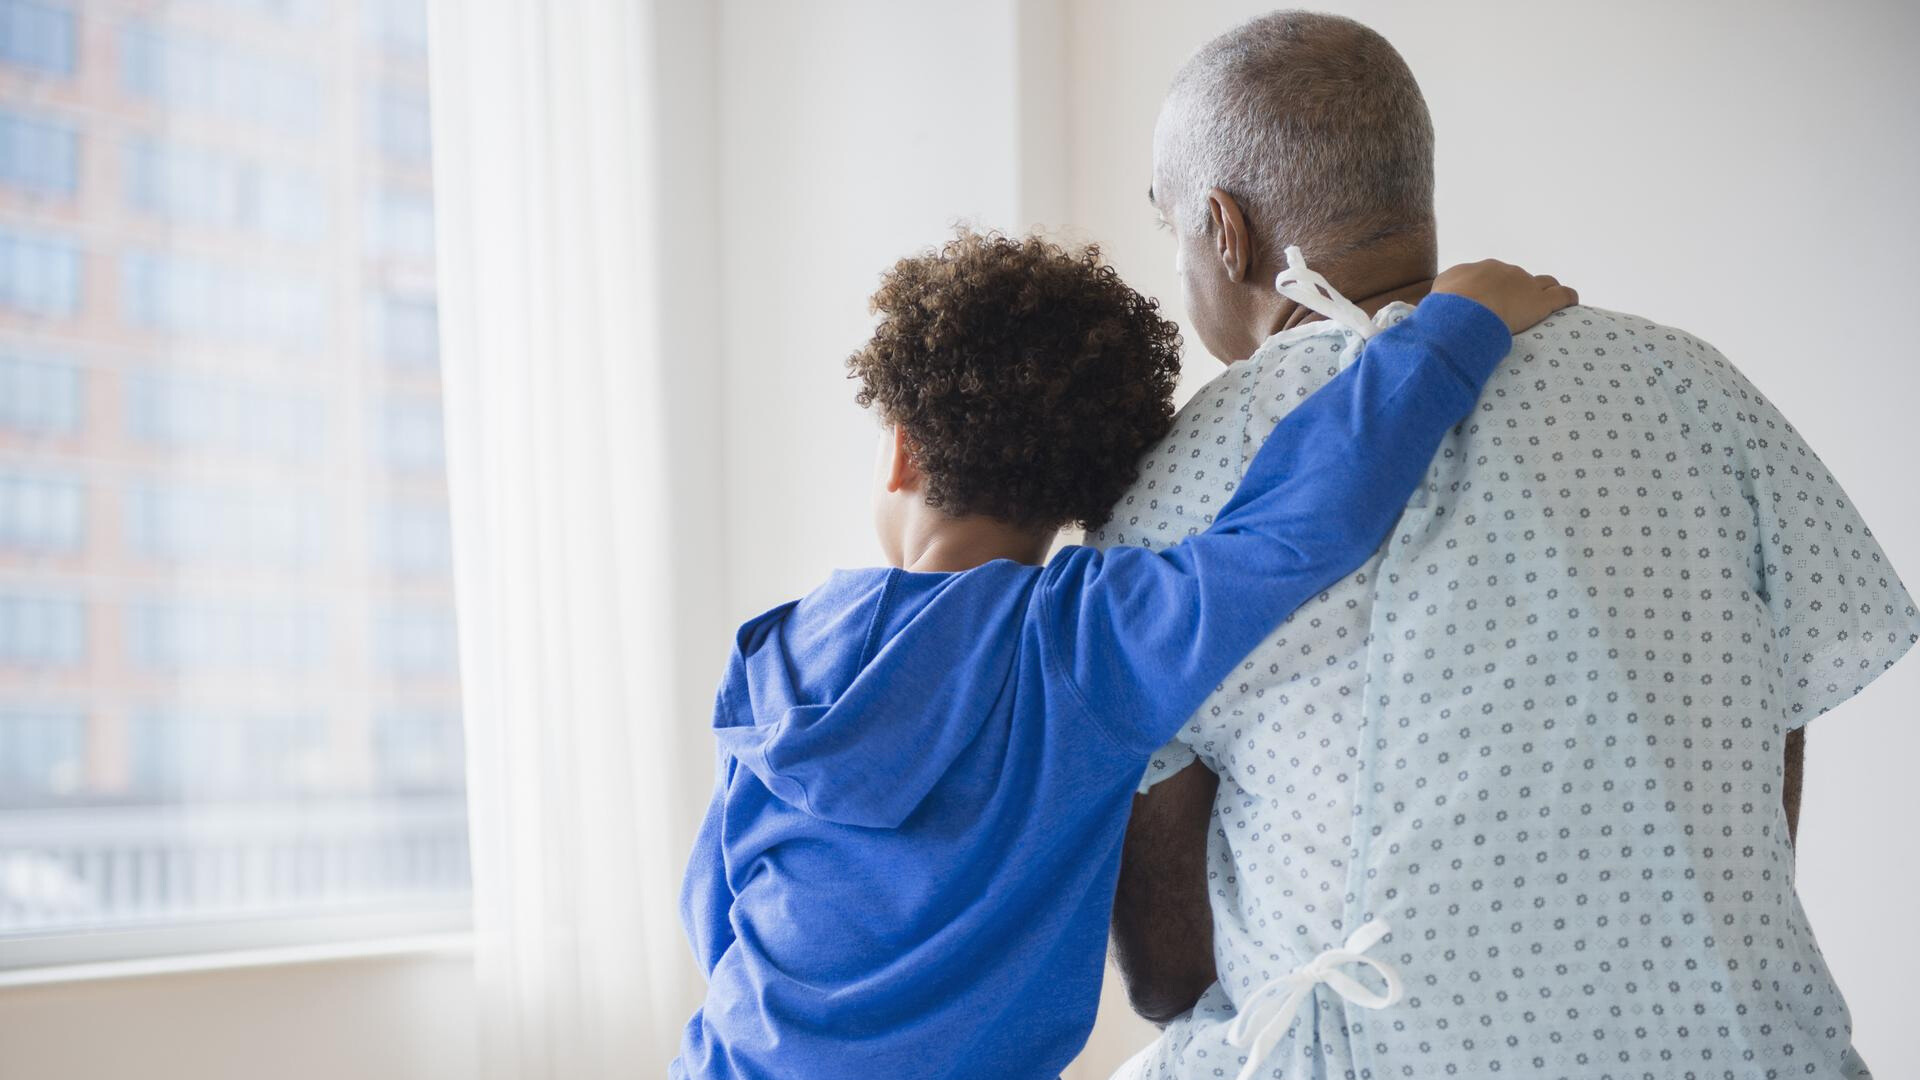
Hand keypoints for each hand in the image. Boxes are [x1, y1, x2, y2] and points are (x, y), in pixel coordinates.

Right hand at [1431, 259, 1577, 333]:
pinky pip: (1563, 295)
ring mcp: (1525, 285)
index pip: (1491, 276)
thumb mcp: (1435, 298)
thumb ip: (1440, 298)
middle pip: (1517, 279)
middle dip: (1518, 292)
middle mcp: (1504, 271)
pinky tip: (1571, 305)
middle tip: (1513, 311)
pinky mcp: (1542, 302)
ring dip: (1545, 292)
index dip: (1492, 291)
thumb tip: (1434, 306)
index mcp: (1479, 270)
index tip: (1489, 305)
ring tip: (1546, 306)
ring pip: (1544, 282)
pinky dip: (1568, 299)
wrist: (1463, 310)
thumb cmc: (1446, 307)